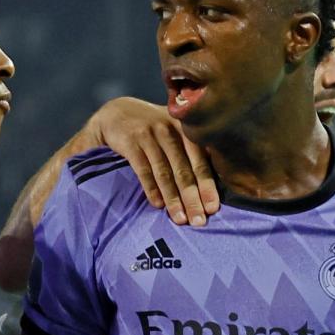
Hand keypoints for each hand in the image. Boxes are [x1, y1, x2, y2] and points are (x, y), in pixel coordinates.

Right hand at [88, 97, 218, 225]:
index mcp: (186, 128)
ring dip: (173, 199)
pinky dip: (151, 188)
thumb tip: (217, 179)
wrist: (117, 113)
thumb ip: (193, 149)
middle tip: (199, 221)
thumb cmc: (153, 129)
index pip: (200, 161)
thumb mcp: (175, 130)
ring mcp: (149, 135)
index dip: (207, 185)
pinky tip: (158, 205)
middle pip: (184, 170)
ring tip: (180, 219)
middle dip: (192, 198)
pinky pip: (143, 169)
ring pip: (164, 173)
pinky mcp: (130, 142)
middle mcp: (169, 130)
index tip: (213, 208)